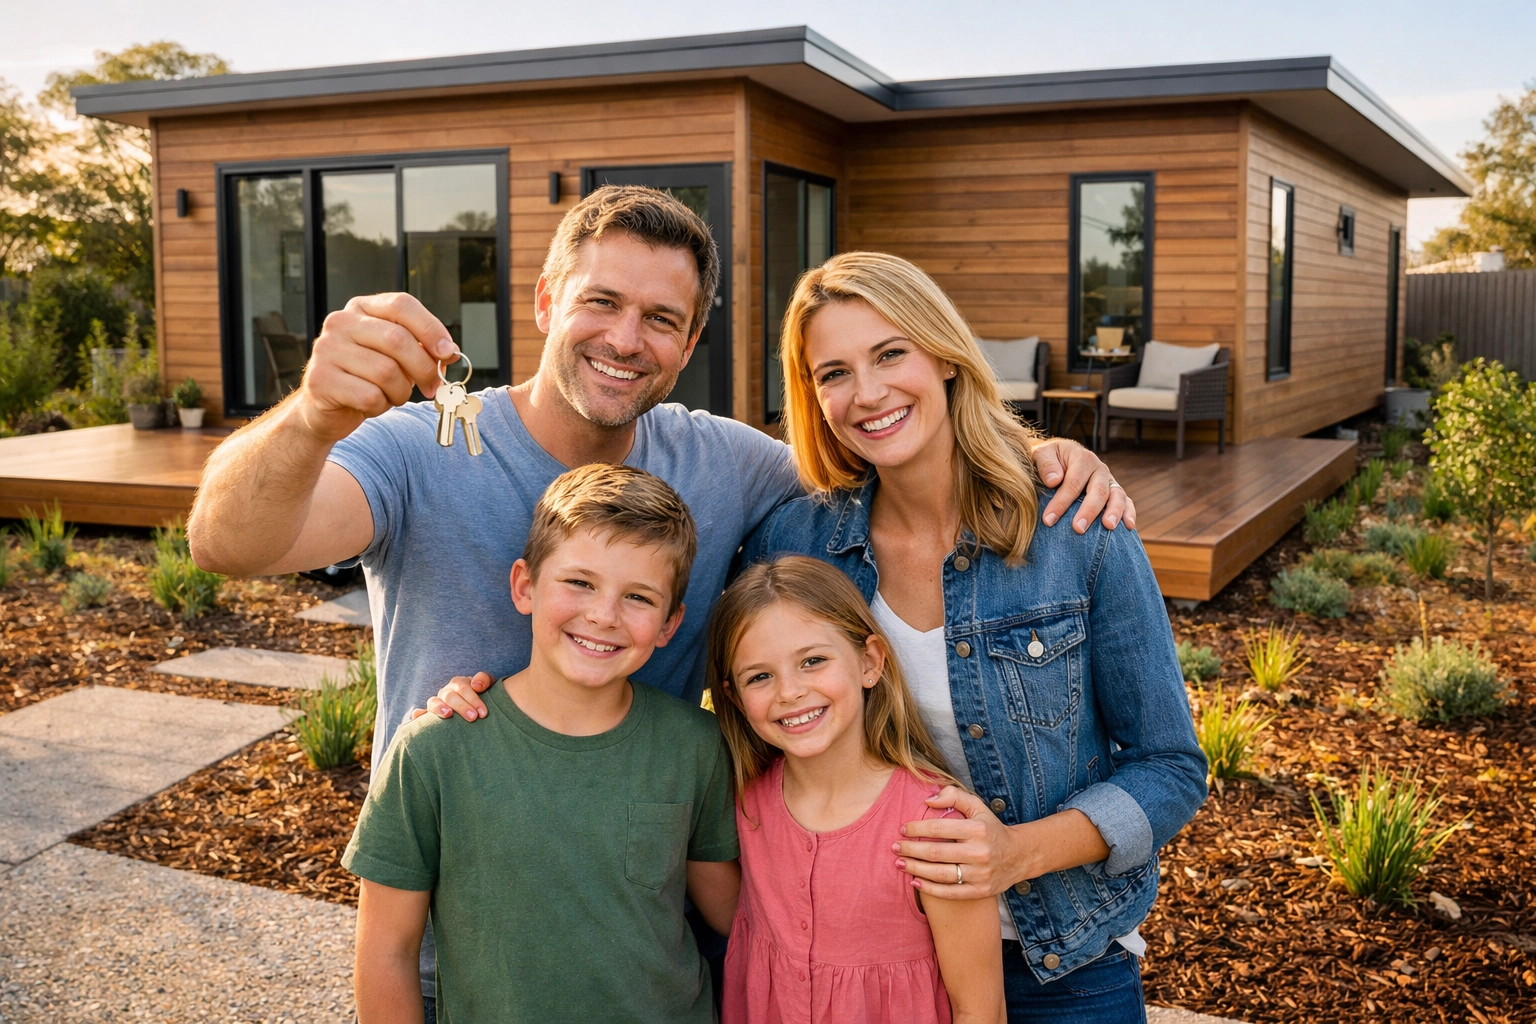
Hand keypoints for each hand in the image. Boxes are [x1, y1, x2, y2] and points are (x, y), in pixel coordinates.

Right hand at [297, 292, 458, 442]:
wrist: (328, 408)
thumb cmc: (367, 379)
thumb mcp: (397, 357)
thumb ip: (422, 349)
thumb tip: (450, 352)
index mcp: (361, 309)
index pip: (401, 305)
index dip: (431, 328)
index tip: (448, 352)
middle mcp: (340, 323)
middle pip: (398, 339)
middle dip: (424, 368)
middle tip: (432, 386)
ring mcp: (326, 350)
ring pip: (386, 372)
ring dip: (400, 392)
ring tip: (393, 395)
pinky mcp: (320, 380)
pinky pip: (369, 396)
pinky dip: (380, 406)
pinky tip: (372, 404)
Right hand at [406, 671, 493, 721]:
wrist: (475, 707)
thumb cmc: (483, 695)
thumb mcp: (487, 685)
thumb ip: (484, 680)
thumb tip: (477, 685)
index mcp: (459, 683)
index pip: (464, 688)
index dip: (474, 699)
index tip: (483, 713)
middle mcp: (446, 692)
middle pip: (450, 696)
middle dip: (462, 706)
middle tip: (473, 717)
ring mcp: (437, 702)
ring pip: (433, 702)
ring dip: (439, 708)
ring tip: (448, 714)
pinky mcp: (429, 714)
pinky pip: (420, 713)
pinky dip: (418, 714)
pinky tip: (418, 716)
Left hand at [893, 787, 1023, 899]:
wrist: (1018, 856)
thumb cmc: (990, 828)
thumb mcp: (977, 806)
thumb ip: (954, 796)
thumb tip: (928, 800)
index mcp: (977, 830)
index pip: (939, 828)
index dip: (917, 828)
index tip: (903, 829)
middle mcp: (979, 853)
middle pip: (936, 853)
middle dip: (911, 849)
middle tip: (894, 847)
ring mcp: (980, 874)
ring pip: (940, 874)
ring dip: (915, 869)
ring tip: (899, 863)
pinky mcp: (980, 891)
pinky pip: (950, 892)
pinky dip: (930, 889)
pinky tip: (915, 882)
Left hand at [1031, 438, 1134, 533]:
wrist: (1059, 457)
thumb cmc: (1048, 460)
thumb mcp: (1041, 453)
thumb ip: (1046, 464)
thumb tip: (1054, 480)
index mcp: (1082, 458)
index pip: (1073, 482)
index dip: (1061, 502)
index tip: (1049, 520)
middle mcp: (1099, 469)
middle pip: (1098, 490)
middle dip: (1088, 511)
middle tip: (1078, 529)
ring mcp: (1109, 481)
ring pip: (1117, 495)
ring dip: (1114, 511)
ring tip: (1108, 526)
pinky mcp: (1114, 492)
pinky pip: (1127, 501)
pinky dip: (1129, 513)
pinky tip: (1128, 526)